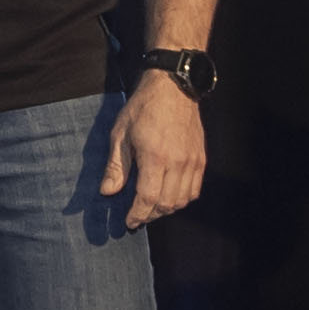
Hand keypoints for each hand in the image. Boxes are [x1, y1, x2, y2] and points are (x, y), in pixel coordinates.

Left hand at [100, 73, 207, 228]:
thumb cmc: (143, 108)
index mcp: (155, 157)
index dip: (137, 215)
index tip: (129, 222)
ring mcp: (192, 161)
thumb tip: (107, 192)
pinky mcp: (200, 159)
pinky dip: (183, 199)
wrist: (173, 87)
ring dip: (166, 209)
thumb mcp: (120, 133)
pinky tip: (170, 196)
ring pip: (182, 200)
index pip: (147, 198)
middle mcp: (177, 163)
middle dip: (150, 215)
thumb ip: (115, 166)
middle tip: (138, 216)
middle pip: (166, 204)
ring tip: (152, 208)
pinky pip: (194, 190)